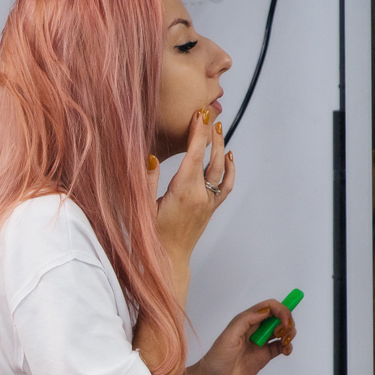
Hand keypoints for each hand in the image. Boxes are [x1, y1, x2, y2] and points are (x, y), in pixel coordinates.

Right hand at [155, 109, 232, 268]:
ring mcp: (208, 203)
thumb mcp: (143, 207)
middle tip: (209, 115)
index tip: (199, 115)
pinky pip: (226, 186)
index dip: (197, 133)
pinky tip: (229, 157)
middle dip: (210, 135)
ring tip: (219, 130)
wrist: (168, 259)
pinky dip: (230, 169)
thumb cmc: (151, 235)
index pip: (194, 155)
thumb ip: (148, 181)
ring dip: (221, 148)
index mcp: (182, 192)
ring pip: (221, 170)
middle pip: (211, 158)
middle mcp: (200, 196)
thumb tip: (151, 157)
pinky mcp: (211, 209)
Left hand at [175, 297, 295, 374]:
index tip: (286, 322)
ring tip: (285, 343)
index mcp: (245, 321)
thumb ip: (246, 321)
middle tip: (284, 335)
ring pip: (281, 331)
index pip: (268, 307)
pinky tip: (286, 351)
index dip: (281, 311)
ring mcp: (260, 343)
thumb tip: (266, 310)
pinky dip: (287, 346)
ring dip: (289, 333)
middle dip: (287, 322)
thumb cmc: (216, 360)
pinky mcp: (263, 356)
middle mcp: (253, 330)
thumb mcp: (229, 337)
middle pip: (278, 317)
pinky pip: (280, 346)